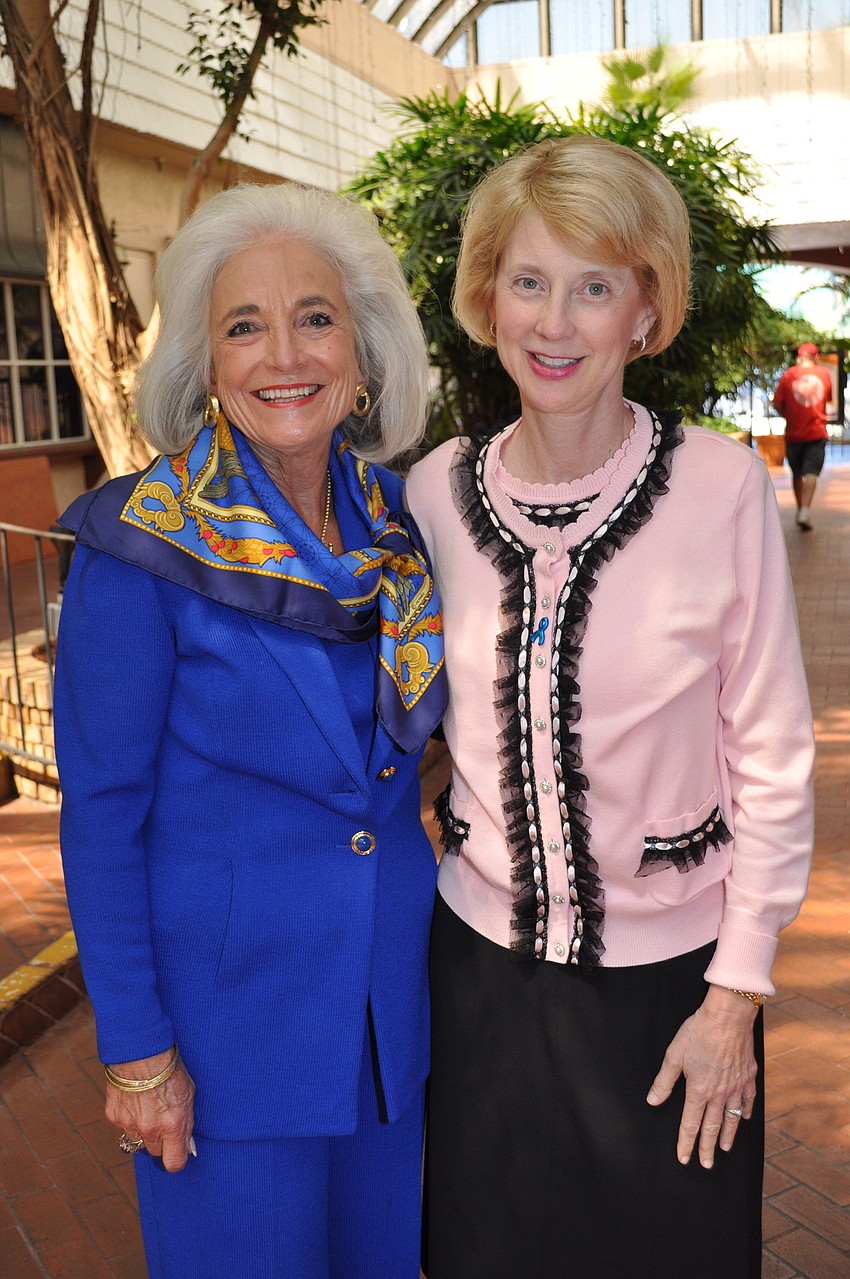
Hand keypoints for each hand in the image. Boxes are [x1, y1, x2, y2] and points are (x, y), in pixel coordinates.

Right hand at [105, 1049, 195, 1171]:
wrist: (140, 1050)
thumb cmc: (169, 1068)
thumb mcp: (189, 1094)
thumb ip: (187, 1123)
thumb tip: (187, 1146)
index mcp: (172, 1124)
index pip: (174, 1163)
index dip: (176, 1159)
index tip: (177, 1152)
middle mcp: (150, 1129)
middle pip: (155, 1152)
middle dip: (161, 1141)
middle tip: (163, 1120)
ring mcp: (129, 1124)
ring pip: (137, 1140)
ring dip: (143, 1130)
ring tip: (148, 1105)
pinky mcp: (114, 1116)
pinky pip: (123, 1126)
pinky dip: (129, 1117)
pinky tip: (134, 1099)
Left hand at [646, 985, 758, 1168]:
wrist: (728, 1017)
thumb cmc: (699, 1032)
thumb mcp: (674, 1056)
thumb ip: (664, 1082)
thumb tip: (653, 1100)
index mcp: (699, 1090)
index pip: (690, 1123)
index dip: (686, 1142)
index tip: (684, 1158)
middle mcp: (719, 1094)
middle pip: (712, 1126)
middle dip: (707, 1147)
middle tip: (705, 1164)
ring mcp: (736, 1086)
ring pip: (731, 1118)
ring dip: (726, 1135)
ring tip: (723, 1149)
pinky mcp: (748, 1076)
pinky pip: (748, 1100)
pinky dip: (745, 1111)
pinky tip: (743, 1118)